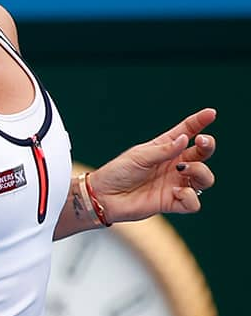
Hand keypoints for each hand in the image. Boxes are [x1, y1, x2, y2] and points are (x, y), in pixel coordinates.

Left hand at [89, 108, 216, 222]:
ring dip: (199, 171)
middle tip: (201, 141)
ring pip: (204, 178)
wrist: (104, 196)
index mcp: (164, 148)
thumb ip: (163, 150)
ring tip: (181, 169)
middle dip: (208, 145)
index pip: (186, 132)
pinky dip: (189, 197)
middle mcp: (174, 165)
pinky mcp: (173, 203)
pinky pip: (194, 202)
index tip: (211, 113)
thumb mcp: (139, 156)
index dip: (199, 122)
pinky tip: (175, 192)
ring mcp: (175, 184)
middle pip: (202, 154)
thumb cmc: (118, 172)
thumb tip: (185, 139)